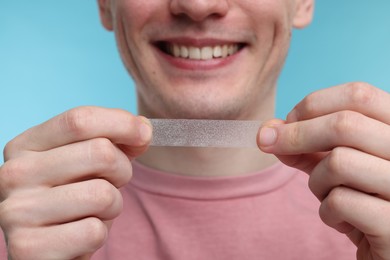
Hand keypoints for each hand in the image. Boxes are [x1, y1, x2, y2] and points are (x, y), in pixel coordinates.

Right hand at [0, 106, 151, 258]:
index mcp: (25, 146)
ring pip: (103, 194)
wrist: (48, 250)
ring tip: (92, 212)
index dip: (122, 123)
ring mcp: (17, 212)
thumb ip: (112, 140)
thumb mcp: (86, 163)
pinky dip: (99, 234)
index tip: (144, 132)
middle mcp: (14, 174)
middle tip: (112, 183)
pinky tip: (79, 236)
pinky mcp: (29, 248)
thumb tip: (143, 129)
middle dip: (122, 170)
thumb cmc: (72, 200)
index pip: (80, 120)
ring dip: (112, 206)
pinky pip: (94, 231)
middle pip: (100, 153)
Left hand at [258, 82, 389, 258]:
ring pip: (339, 162)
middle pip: (344, 124)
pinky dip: (327, 212)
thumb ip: (308, 146)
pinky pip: (342, 202)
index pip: (359, 95)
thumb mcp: (338, 167)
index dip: (314, 105)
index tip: (287, 121)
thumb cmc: (364, 201)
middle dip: (295, 134)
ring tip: (328, 196)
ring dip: (317, 182)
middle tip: (269, 144)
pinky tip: (341, 221)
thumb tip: (268, 131)